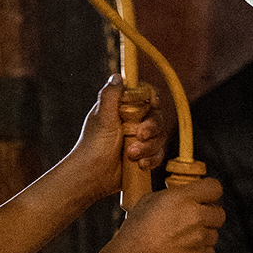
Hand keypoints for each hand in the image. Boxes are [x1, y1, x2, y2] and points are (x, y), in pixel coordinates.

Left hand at [68, 76, 166, 204]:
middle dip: (151, 127)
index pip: (145, 96)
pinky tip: (140, 164)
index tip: (154, 104)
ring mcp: (140, 139)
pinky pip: (158, 154)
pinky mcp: (145, 155)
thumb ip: (110, 96)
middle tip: (140, 135)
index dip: (153, 98)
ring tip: (132, 155)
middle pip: (157, 116)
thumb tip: (117, 76)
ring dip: (149, 147)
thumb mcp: (102, 117)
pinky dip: (152, 159)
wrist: (93, 175)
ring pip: (160, 137)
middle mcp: (134, 121)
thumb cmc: (93, 145)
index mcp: (123, 108)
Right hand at [116, 179, 224, 252]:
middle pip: (219, 213)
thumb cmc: (138, 228)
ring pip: (214, 234)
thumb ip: (173, 195)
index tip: (205, 196)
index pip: (215, 188)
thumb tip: (183, 194)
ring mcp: (199, 237)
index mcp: (184, 197)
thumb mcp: (151, 199)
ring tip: (185, 237)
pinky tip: (185, 249)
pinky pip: (210, 251)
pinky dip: (201, 251)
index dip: (211, 192)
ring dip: (204, 234)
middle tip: (196, 218)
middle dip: (210, 215)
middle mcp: (196, 216)